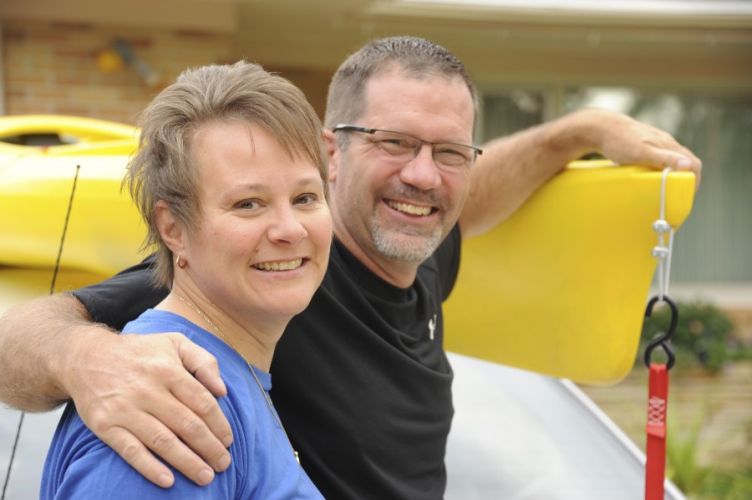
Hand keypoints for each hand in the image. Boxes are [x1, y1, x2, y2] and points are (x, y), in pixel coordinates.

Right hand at [61, 328, 232, 487]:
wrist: (86, 357)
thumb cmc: (139, 352)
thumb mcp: (175, 342)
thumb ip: (204, 361)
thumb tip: (222, 390)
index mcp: (168, 369)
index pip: (202, 402)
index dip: (219, 424)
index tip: (228, 440)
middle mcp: (147, 389)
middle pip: (186, 424)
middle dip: (209, 447)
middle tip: (224, 463)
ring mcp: (124, 409)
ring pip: (162, 441)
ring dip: (187, 462)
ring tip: (206, 476)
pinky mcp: (104, 425)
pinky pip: (130, 450)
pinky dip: (149, 467)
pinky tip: (168, 480)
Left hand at [587, 109, 702, 187]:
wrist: (600, 128)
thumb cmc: (619, 141)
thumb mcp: (641, 153)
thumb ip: (664, 159)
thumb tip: (688, 166)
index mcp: (669, 145)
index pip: (693, 164)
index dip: (694, 181)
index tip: (686, 197)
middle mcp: (666, 143)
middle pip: (686, 163)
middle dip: (686, 180)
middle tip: (677, 197)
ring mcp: (656, 143)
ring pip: (673, 160)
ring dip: (674, 176)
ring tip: (666, 190)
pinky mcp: (646, 145)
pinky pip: (661, 159)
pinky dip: (663, 170)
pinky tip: (653, 177)